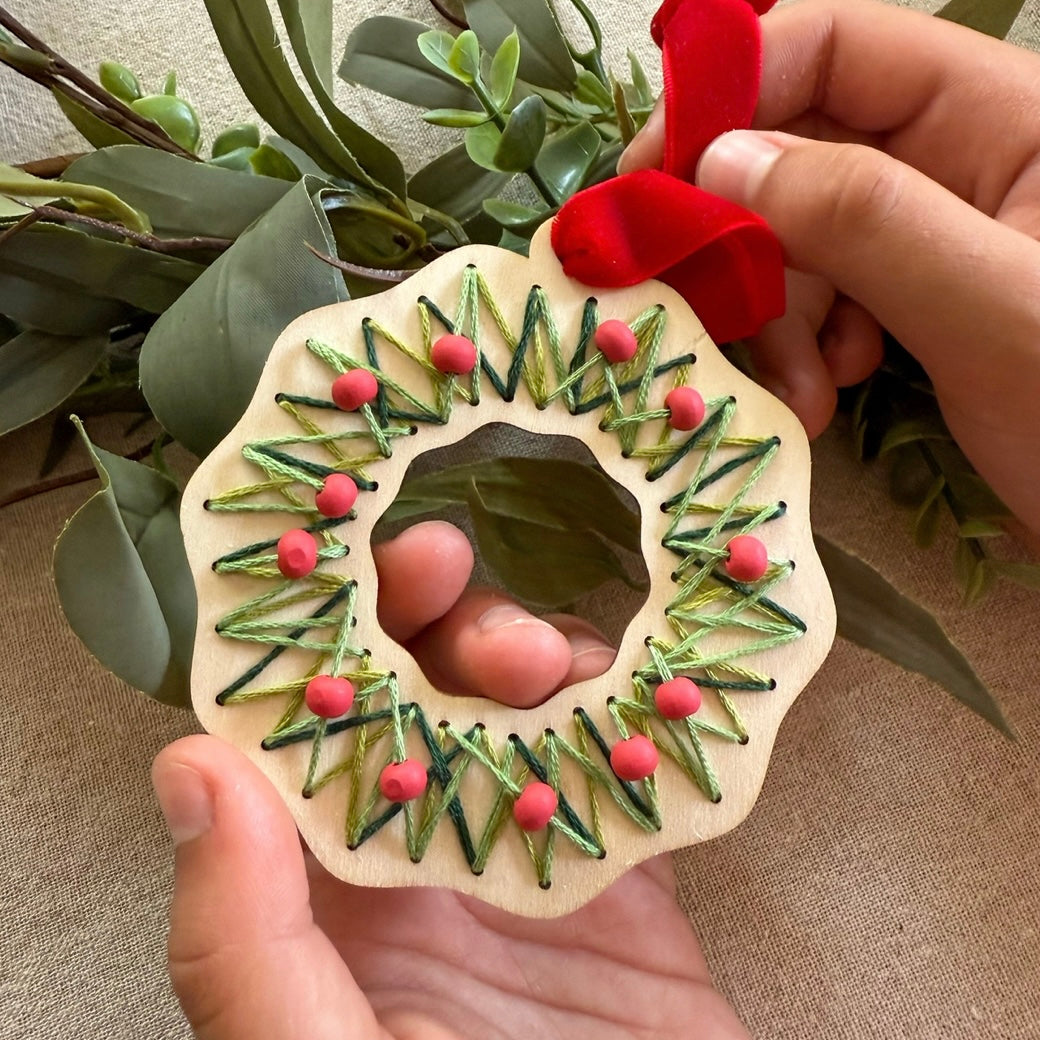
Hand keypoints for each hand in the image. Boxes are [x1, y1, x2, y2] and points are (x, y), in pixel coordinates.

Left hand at [152, 520, 748, 1039]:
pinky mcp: (621, 873)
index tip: (357, 562)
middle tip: (451, 565)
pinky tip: (619, 687)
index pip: (305, 727)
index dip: (323, 632)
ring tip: (546, 653)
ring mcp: (522, 857)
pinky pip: (613, 756)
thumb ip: (239, 940)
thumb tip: (191, 768)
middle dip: (426, 616)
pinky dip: (619, 705)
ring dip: (524, 650)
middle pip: (409, 694)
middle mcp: (414, 859)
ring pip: (512, 707)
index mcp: (324, 892)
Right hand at [622, 0, 1039, 535]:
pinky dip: (803, 348)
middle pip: (802, 155)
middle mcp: (962, 162)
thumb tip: (718, 161)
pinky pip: (826, 299)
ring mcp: (937, 238)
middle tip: (703, 310)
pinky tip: (823, 397)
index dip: (735, 91)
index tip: (651, 174)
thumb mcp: (991, 307)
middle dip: (746, 241)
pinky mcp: (920, 304)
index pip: (842, 49)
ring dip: (774, 317)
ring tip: (798, 392)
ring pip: (801, 240)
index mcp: (1005, 116)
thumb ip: (863, 221)